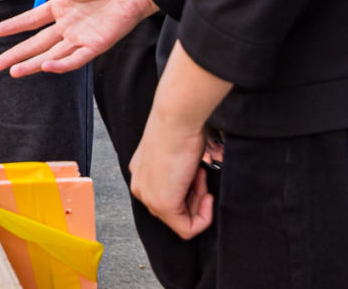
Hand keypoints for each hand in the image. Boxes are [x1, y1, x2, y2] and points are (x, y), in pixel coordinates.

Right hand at [0, 0, 156, 76]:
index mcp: (60, 7)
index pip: (32, 20)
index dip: (14, 26)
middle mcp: (67, 25)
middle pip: (37, 43)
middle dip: (17, 53)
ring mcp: (80, 37)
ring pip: (51, 55)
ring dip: (33, 64)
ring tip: (14, 71)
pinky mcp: (96, 45)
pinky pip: (76, 59)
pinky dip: (61, 64)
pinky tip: (45, 66)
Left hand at [129, 120, 214, 237]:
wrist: (177, 118)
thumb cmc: (180, 127)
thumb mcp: (176, 152)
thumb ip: (177, 173)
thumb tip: (191, 184)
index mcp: (141, 173)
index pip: (167, 195)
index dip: (190, 190)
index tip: (199, 174)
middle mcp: (140, 186)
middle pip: (173, 209)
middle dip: (194, 197)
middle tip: (201, 176)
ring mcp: (149, 197)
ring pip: (180, 219)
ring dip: (199, 202)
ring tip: (200, 176)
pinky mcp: (163, 205)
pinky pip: (187, 229)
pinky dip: (203, 218)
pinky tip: (207, 196)